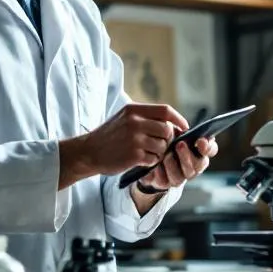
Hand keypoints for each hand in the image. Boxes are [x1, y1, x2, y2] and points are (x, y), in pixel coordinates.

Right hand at [64, 103, 188, 180]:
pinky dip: (151, 162)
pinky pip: (154, 159)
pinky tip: (140, 160)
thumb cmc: (109, 136)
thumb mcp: (124, 118)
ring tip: (146, 153)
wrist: (88, 152)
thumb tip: (172, 123)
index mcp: (134, 110)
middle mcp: (134, 122)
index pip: (165, 110)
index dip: (178, 119)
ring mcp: (134, 139)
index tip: (184, 127)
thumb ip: (145, 117)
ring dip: (158, 152)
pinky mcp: (133, 155)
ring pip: (162, 146)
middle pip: (167, 130)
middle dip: (167, 140)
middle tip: (160, 145)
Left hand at [138, 136, 218, 190]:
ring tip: (167, 155)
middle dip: (188, 155)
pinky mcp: (167, 183)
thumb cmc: (167, 141)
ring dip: (174, 165)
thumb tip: (182, 130)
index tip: (200, 141)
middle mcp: (194, 166)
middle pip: (198, 165)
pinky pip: (165, 181)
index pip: (211, 150)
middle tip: (180, 144)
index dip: (208, 147)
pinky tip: (157, 166)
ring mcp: (182, 176)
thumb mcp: (174, 132)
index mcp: (200, 151)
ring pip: (182, 176)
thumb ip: (180, 131)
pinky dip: (161, 173)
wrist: (151, 157)